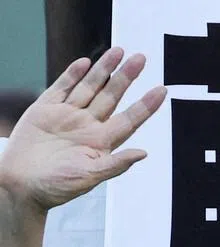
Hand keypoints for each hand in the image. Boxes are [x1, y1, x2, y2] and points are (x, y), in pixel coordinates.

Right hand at [0, 47, 164, 246]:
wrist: (21, 184)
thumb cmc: (57, 187)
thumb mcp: (90, 177)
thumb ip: (116, 164)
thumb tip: (144, 153)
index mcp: (102, 143)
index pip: (130, 119)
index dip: (146, 105)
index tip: (162, 90)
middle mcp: (88, 127)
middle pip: (112, 97)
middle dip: (126, 77)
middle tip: (141, 58)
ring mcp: (68, 116)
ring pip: (90, 87)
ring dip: (104, 69)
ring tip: (119, 51)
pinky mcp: (46, 109)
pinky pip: (63, 87)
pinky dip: (73, 74)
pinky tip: (87, 62)